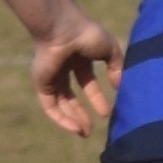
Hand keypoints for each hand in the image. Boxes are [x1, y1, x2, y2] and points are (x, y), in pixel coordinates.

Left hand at [28, 12, 116, 135]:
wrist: (63, 29)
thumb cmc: (87, 35)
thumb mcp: (111, 51)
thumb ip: (117, 68)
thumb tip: (121, 86)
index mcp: (78, 59)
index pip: (87, 83)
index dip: (97, 98)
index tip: (106, 113)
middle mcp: (62, 69)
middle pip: (71, 97)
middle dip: (81, 113)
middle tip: (91, 130)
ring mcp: (50, 77)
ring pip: (60, 104)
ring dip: (72, 120)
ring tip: (85, 133)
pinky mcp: (42, 85)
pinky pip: (50, 107)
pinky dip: (62, 119)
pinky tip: (76, 128)